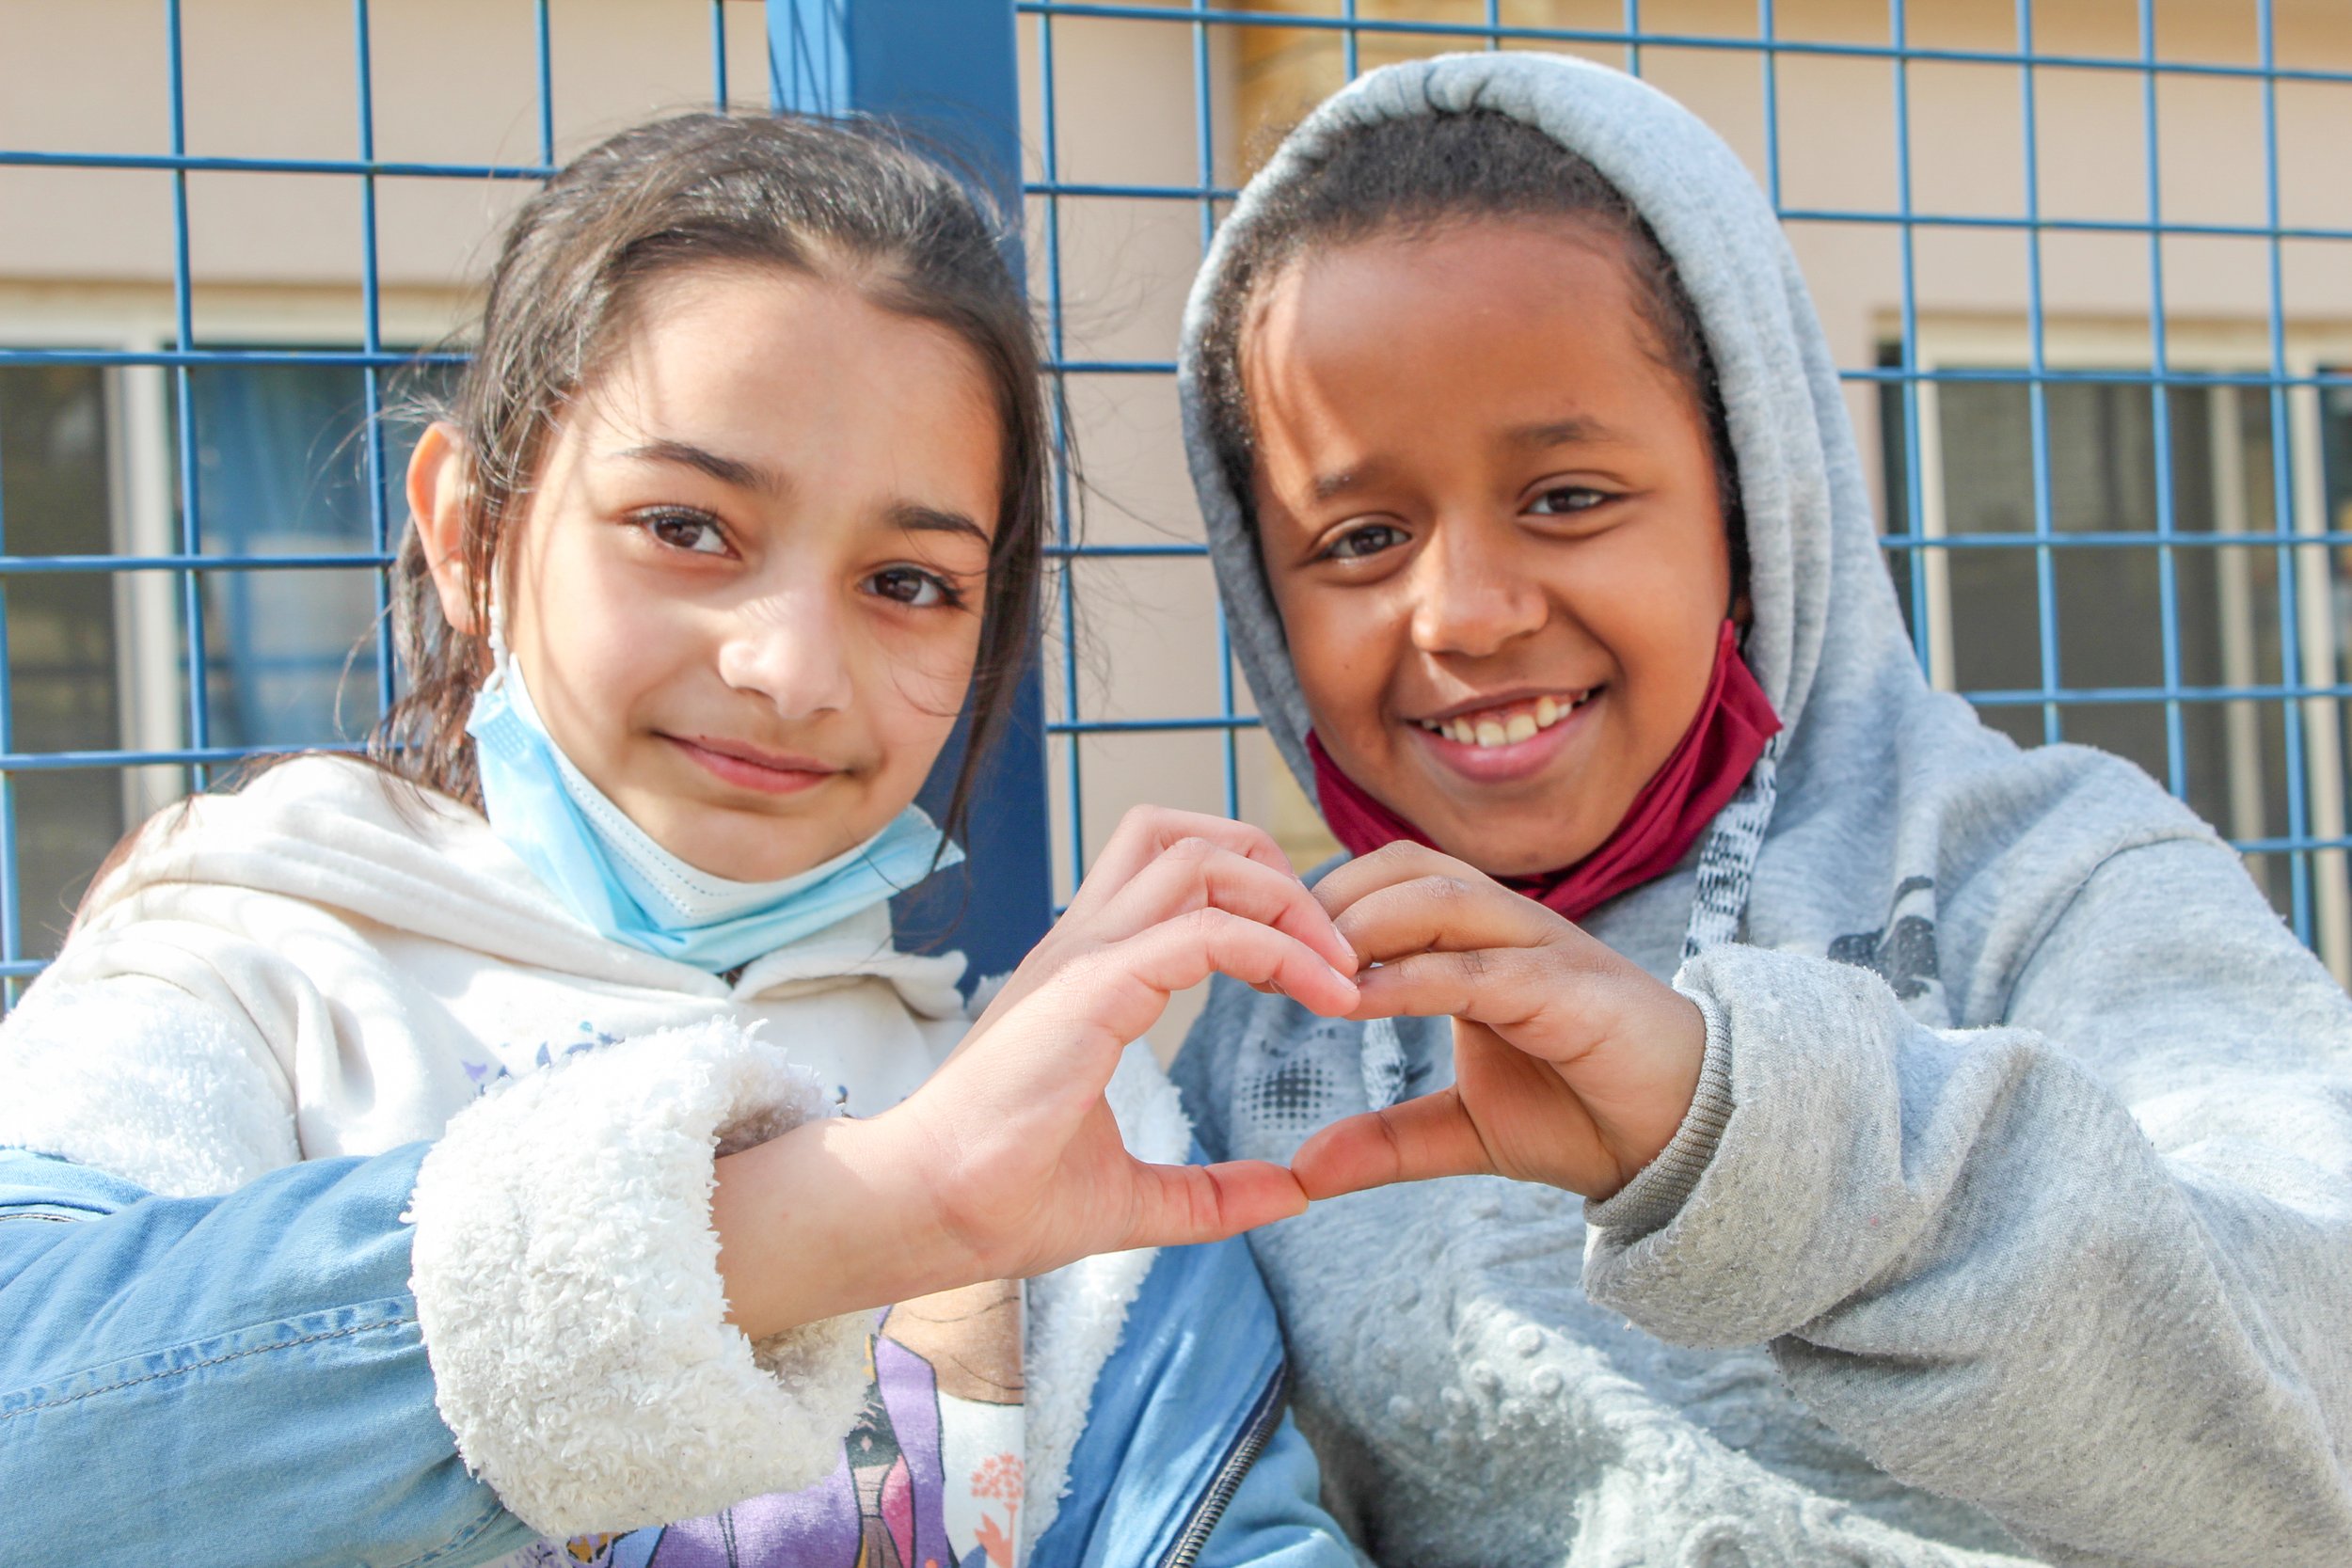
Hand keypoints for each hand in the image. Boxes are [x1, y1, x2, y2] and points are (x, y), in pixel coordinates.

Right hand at [714, 809, 1356, 1337]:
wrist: (927, 1215)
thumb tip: (1291, 1195)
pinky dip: (1278, 948)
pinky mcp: (1089, 990)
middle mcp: (1082, 947)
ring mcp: (1082, 960)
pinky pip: (1205, 931)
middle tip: (1333, 951)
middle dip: (1273, 868)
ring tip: (1337, 970)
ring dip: (1285, 897)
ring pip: (1197, 856)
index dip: (1258, 902)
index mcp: (1086, 976)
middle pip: (1183, 833)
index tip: (1319, 979)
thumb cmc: (1003, 1200)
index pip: (1172, 874)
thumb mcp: (1134, 1198)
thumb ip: (1211, 1194)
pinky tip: (1321, 995)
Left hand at [1289, 842, 1705, 1202]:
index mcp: (1482, 941)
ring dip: (1366, 924)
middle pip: (1408, 865)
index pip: (1392, 878)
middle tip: (1265, 950)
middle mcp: (1511, 928)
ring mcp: (1545, 950)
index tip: (1258, 947)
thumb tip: (1302, 1170)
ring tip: (1305, 971)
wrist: (1684, 1140)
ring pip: (1442, 897)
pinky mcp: (1570, 989)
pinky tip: (1359, 1001)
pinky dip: (1415, 977)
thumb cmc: (1583, 1113)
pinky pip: (1480, 966)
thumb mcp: (1463, 1131)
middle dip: (1333, 897)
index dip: (1325, 901)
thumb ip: (1386, 1141)